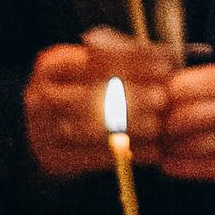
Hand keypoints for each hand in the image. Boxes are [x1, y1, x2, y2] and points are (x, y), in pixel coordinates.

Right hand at [23, 33, 173, 179]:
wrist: (41, 135)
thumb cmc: (79, 93)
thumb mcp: (90, 69)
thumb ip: (125, 60)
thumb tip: (174, 55)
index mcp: (51, 66)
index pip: (96, 58)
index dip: (136, 60)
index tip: (166, 65)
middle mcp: (41, 96)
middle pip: (91, 94)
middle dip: (132, 96)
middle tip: (162, 98)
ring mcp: (44, 130)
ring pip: (93, 129)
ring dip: (131, 127)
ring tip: (158, 125)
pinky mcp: (55, 159)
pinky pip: (96, 158)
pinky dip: (127, 154)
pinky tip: (153, 151)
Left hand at [157, 59, 214, 183]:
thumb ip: (214, 80)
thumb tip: (163, 89)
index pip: (183, 84)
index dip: (161, 93)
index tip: (153, 97)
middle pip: (181, 116)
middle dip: (160, 123)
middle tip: (150, 125)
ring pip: (187, 145)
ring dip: (167, 147)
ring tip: (159, 143)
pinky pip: (201, 169)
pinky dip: (179, 167)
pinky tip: (170, 162)